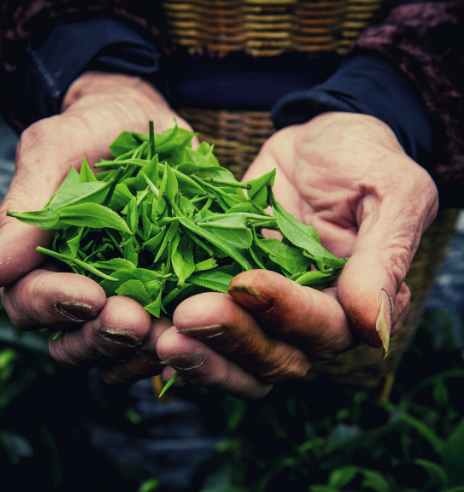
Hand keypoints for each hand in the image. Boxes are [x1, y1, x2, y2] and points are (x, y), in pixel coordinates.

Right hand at [0, 72, 189, 378]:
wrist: (150, 125)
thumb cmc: (94, 132)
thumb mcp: (55, 153)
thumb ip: (23, 212)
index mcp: (43, 262)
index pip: (32, 301)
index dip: (54, 305)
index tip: (87, 296)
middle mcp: (84, 290)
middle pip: (76, 340)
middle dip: (101, 337)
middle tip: (132, 322)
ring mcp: (130, 296)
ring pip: (123, 348)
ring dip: (142, 350)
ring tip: (169, 333)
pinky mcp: (172, 294)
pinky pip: (173, 332)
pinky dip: (182, 342)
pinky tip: (200, 335)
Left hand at [156, 112, 438, 398]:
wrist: (320, 141)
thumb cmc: (364, 158)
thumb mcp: (392, 193)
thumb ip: (384, 257)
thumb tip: (375, 330)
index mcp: (354, 301)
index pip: (323, 328)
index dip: (285, 313)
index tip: (246, 283)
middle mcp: (309, 316)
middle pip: (274, 355)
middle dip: (232, 340)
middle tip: (185, 319)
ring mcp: (265, 307)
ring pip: (236, 351)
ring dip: (199, 350)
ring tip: (158, 335)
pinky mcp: (228, 286)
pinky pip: (207, 319)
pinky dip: (179, 328)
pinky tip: (146, 324)